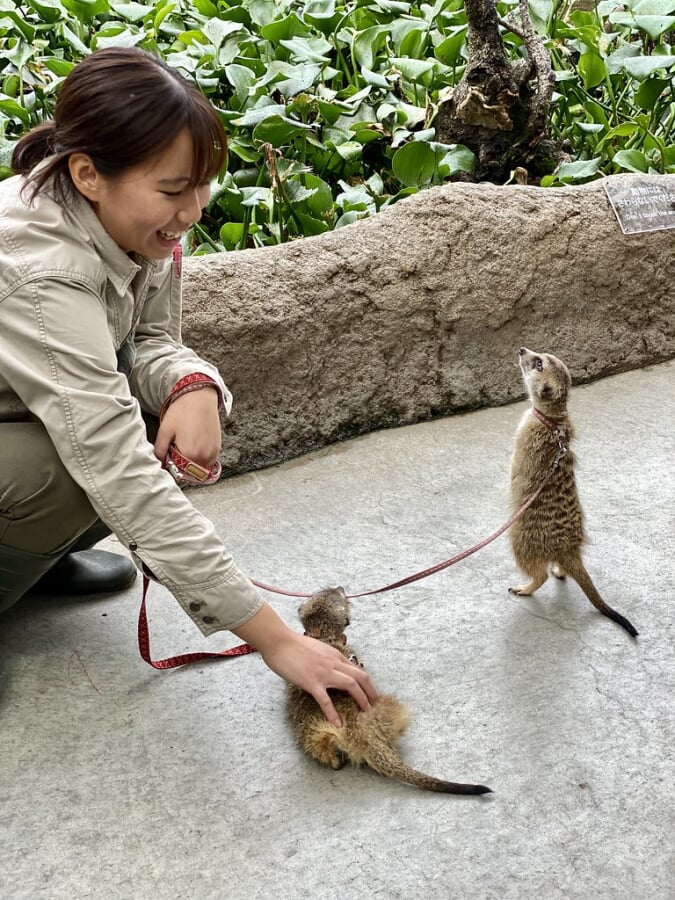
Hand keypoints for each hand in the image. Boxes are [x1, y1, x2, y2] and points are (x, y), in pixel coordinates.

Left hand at [154, 386, 220, 466]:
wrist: (200, 397)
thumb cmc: (182, 411)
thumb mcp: (165, 430)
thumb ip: (160, 449)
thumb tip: (158, 462)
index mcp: (189, 453)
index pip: (177, 471)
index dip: (171, 465)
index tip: (168, 456)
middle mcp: (204, 456)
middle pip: (189, 472)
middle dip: (181, 465)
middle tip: (176, 450)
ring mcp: (213, 453)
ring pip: (200, 468)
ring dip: (192, 463)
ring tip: (186, 446)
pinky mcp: (218, 447)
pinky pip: (209, 461)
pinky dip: (201, 458)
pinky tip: (195, 445)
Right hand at [232, 603, 377, 726]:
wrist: (279, 641)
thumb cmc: (292, 644)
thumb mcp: (316, 648)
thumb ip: (325, 658)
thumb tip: (330, 667)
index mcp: (334, 655)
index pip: (356, 669)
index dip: (365, 681)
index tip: (370, 692)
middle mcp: (333, 663)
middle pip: (360, 676)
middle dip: (371, 691)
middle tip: (375, 704)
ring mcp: (324, 673)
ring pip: (351, 685)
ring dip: (361, 699)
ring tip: (366, 712)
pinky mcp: (311, 682)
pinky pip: (325, 700)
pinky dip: (333, 713)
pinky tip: (337, 723)